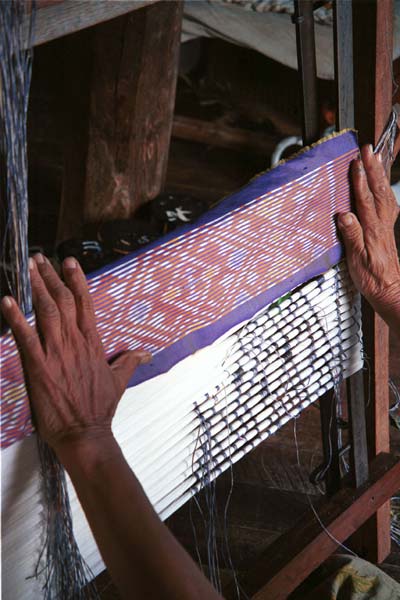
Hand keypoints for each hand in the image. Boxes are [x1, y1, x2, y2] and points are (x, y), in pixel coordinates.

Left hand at [1, 255, 151, 455]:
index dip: (77, 280)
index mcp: (93, 343)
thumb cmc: (100, 409)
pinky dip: (15, 319)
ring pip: (47, 312)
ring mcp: (57, 353)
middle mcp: (75, 343)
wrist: (86, 434)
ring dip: (36, 288)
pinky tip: (7, 302)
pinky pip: (26, 338)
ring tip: (29, 269)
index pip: (85, 304)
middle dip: (51, 277)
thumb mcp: (119, 381)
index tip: (69, 262)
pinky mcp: (39, 367)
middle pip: (63, 301)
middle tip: (41, 259)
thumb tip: (144, 353)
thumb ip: (130, 361)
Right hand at [338, 144, 399, 328]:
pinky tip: (382, 184)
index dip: (360, 182)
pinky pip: (388, 203)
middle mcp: (382, 225)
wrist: (390, 290)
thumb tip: (344, 215)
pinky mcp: (387, 229)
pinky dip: (384, 189)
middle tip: (368, 150)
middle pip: (378, 191)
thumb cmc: (372, 278)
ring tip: (375, 158)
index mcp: (373, 230)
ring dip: (380, 175)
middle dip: (373, 169)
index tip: (356, 164)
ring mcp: (386, 225)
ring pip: (385, 194)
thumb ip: (352, 236)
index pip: (365, 201)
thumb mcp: (357, 260)